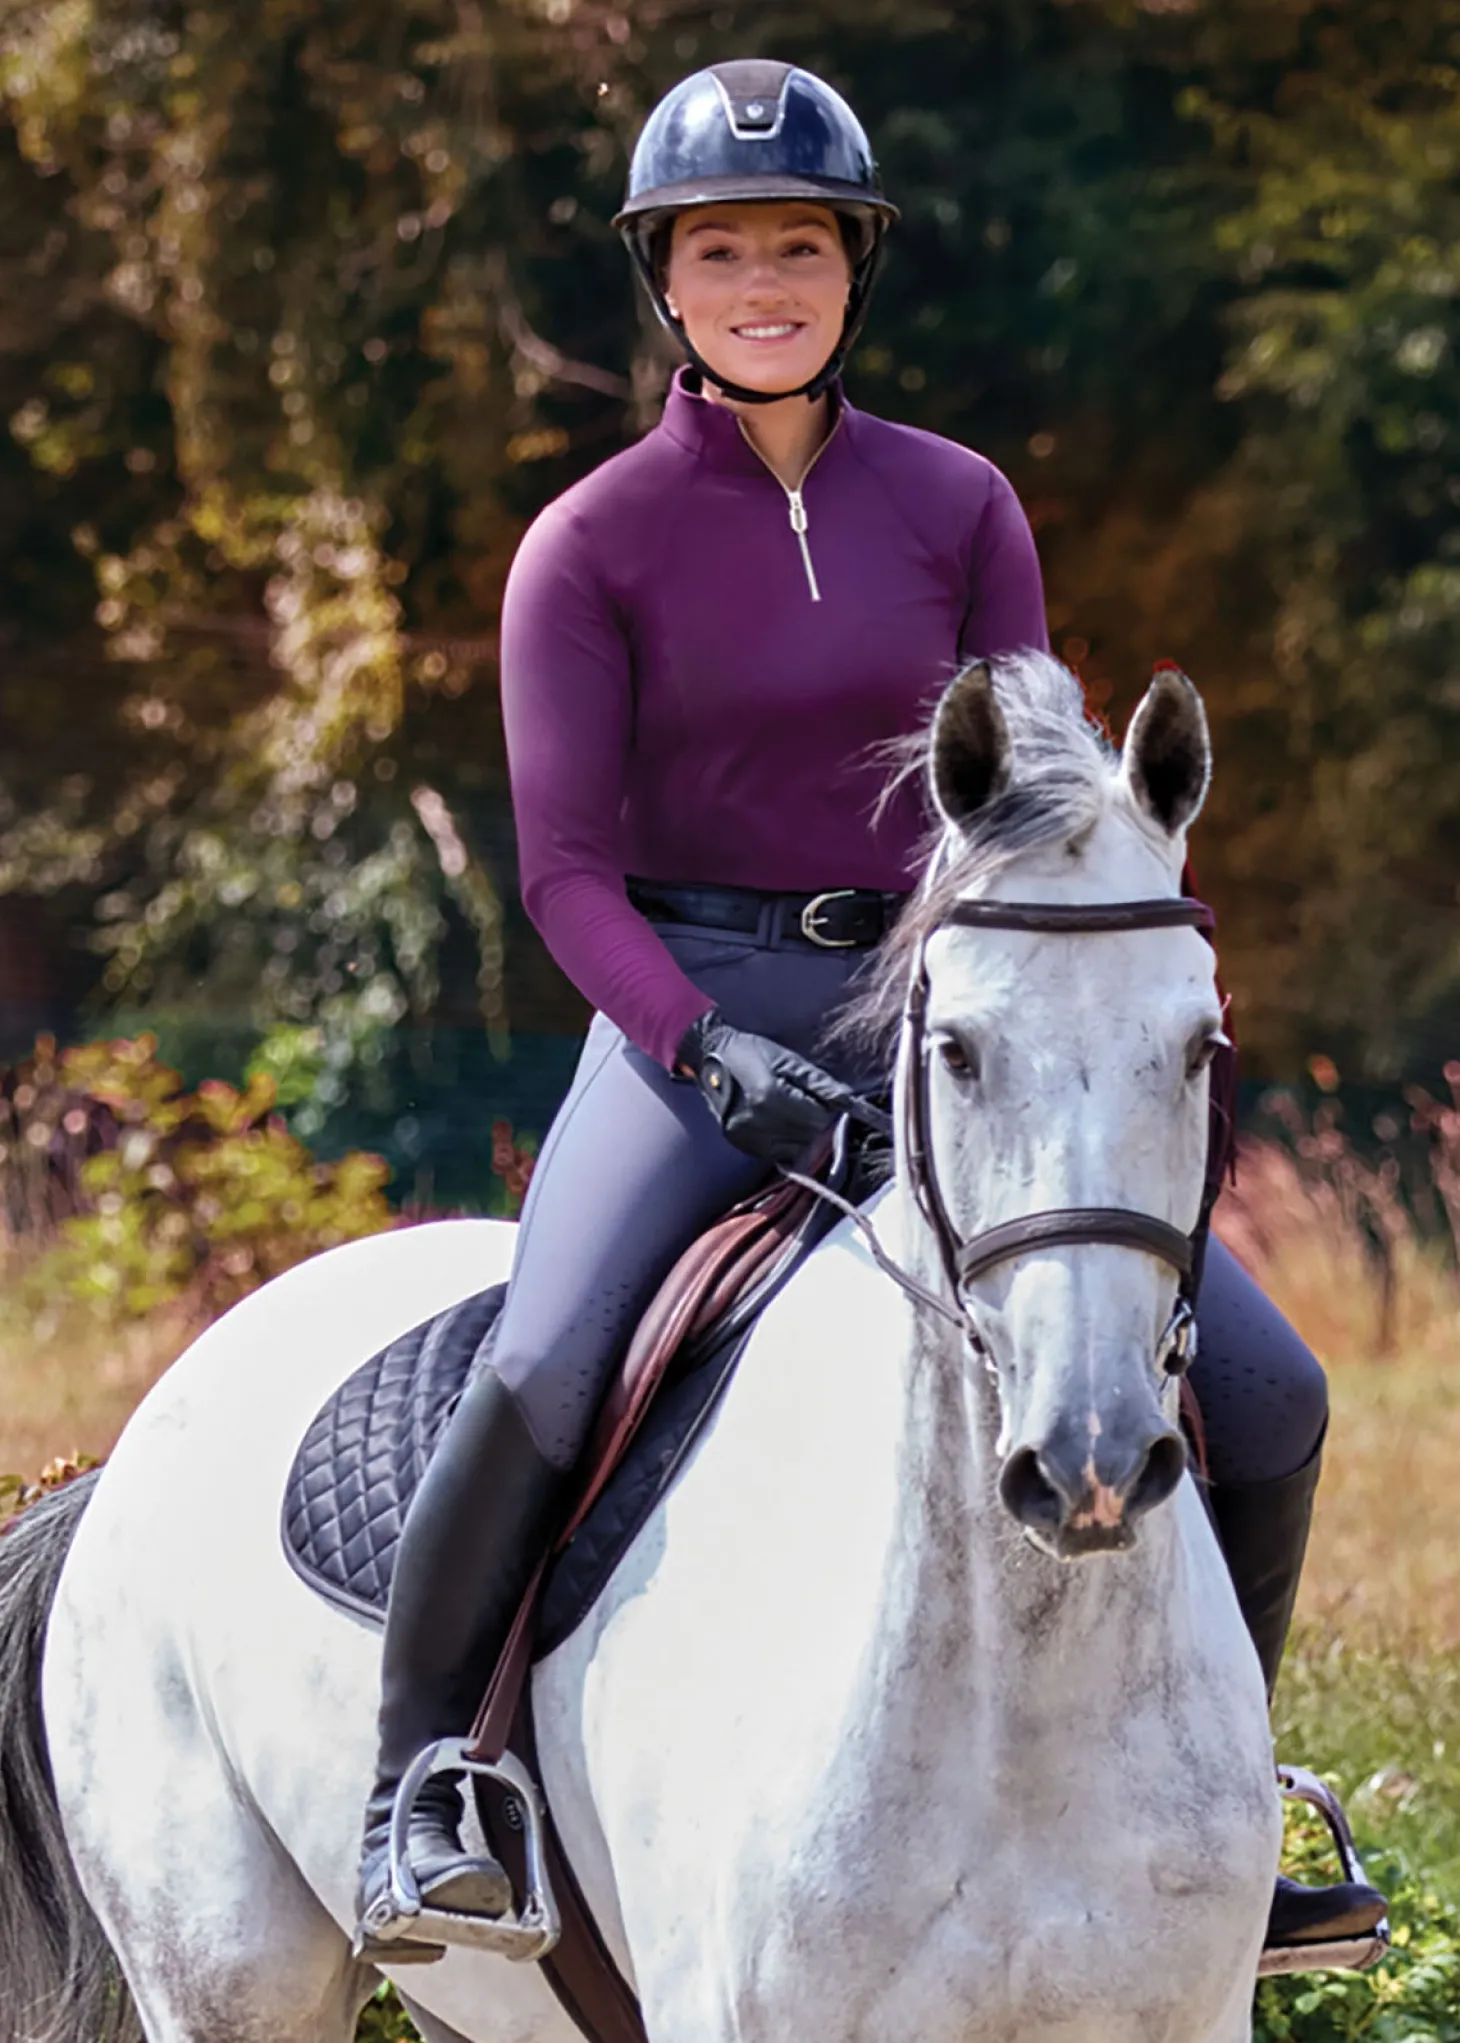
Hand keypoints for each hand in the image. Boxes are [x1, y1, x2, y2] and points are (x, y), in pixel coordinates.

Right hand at [676, 1008, 846, 1164]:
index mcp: (771, 1096)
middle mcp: (757, 1121)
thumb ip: (820, 1084)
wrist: (710, 1057)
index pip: (817, 1119)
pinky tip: (779, 1124)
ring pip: (795, 1151)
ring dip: (802, 1136)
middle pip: (808, 1137)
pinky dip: (785, 1143)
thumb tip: (851, 1103)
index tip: (821, 1099)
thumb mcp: (789, 1060)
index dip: (826, 1110)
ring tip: (792, 1114)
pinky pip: (776, 1155)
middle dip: (815, 1124)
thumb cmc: (753, 1052)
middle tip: (807, 1105)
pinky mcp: (740, 1143)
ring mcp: (747, 1136)